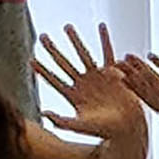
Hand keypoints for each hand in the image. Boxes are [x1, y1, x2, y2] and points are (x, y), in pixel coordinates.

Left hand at [35, 23, 144, 139]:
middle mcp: (83, 84)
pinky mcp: (113, 73)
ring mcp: (98, 77)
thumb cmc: (105, 131)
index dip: (42, 70)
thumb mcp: (82, 126)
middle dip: (53, 50)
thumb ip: (63, 121)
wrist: (127, 128)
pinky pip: (108, 53)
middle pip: (64, 63)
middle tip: (42, 36)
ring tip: (67, 27)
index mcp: (74, 96)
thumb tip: (44, 113)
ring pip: (83, 54)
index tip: (31, 59)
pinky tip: (102, 27)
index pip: (54, 80)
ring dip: (75, 40)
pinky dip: (105, 40)